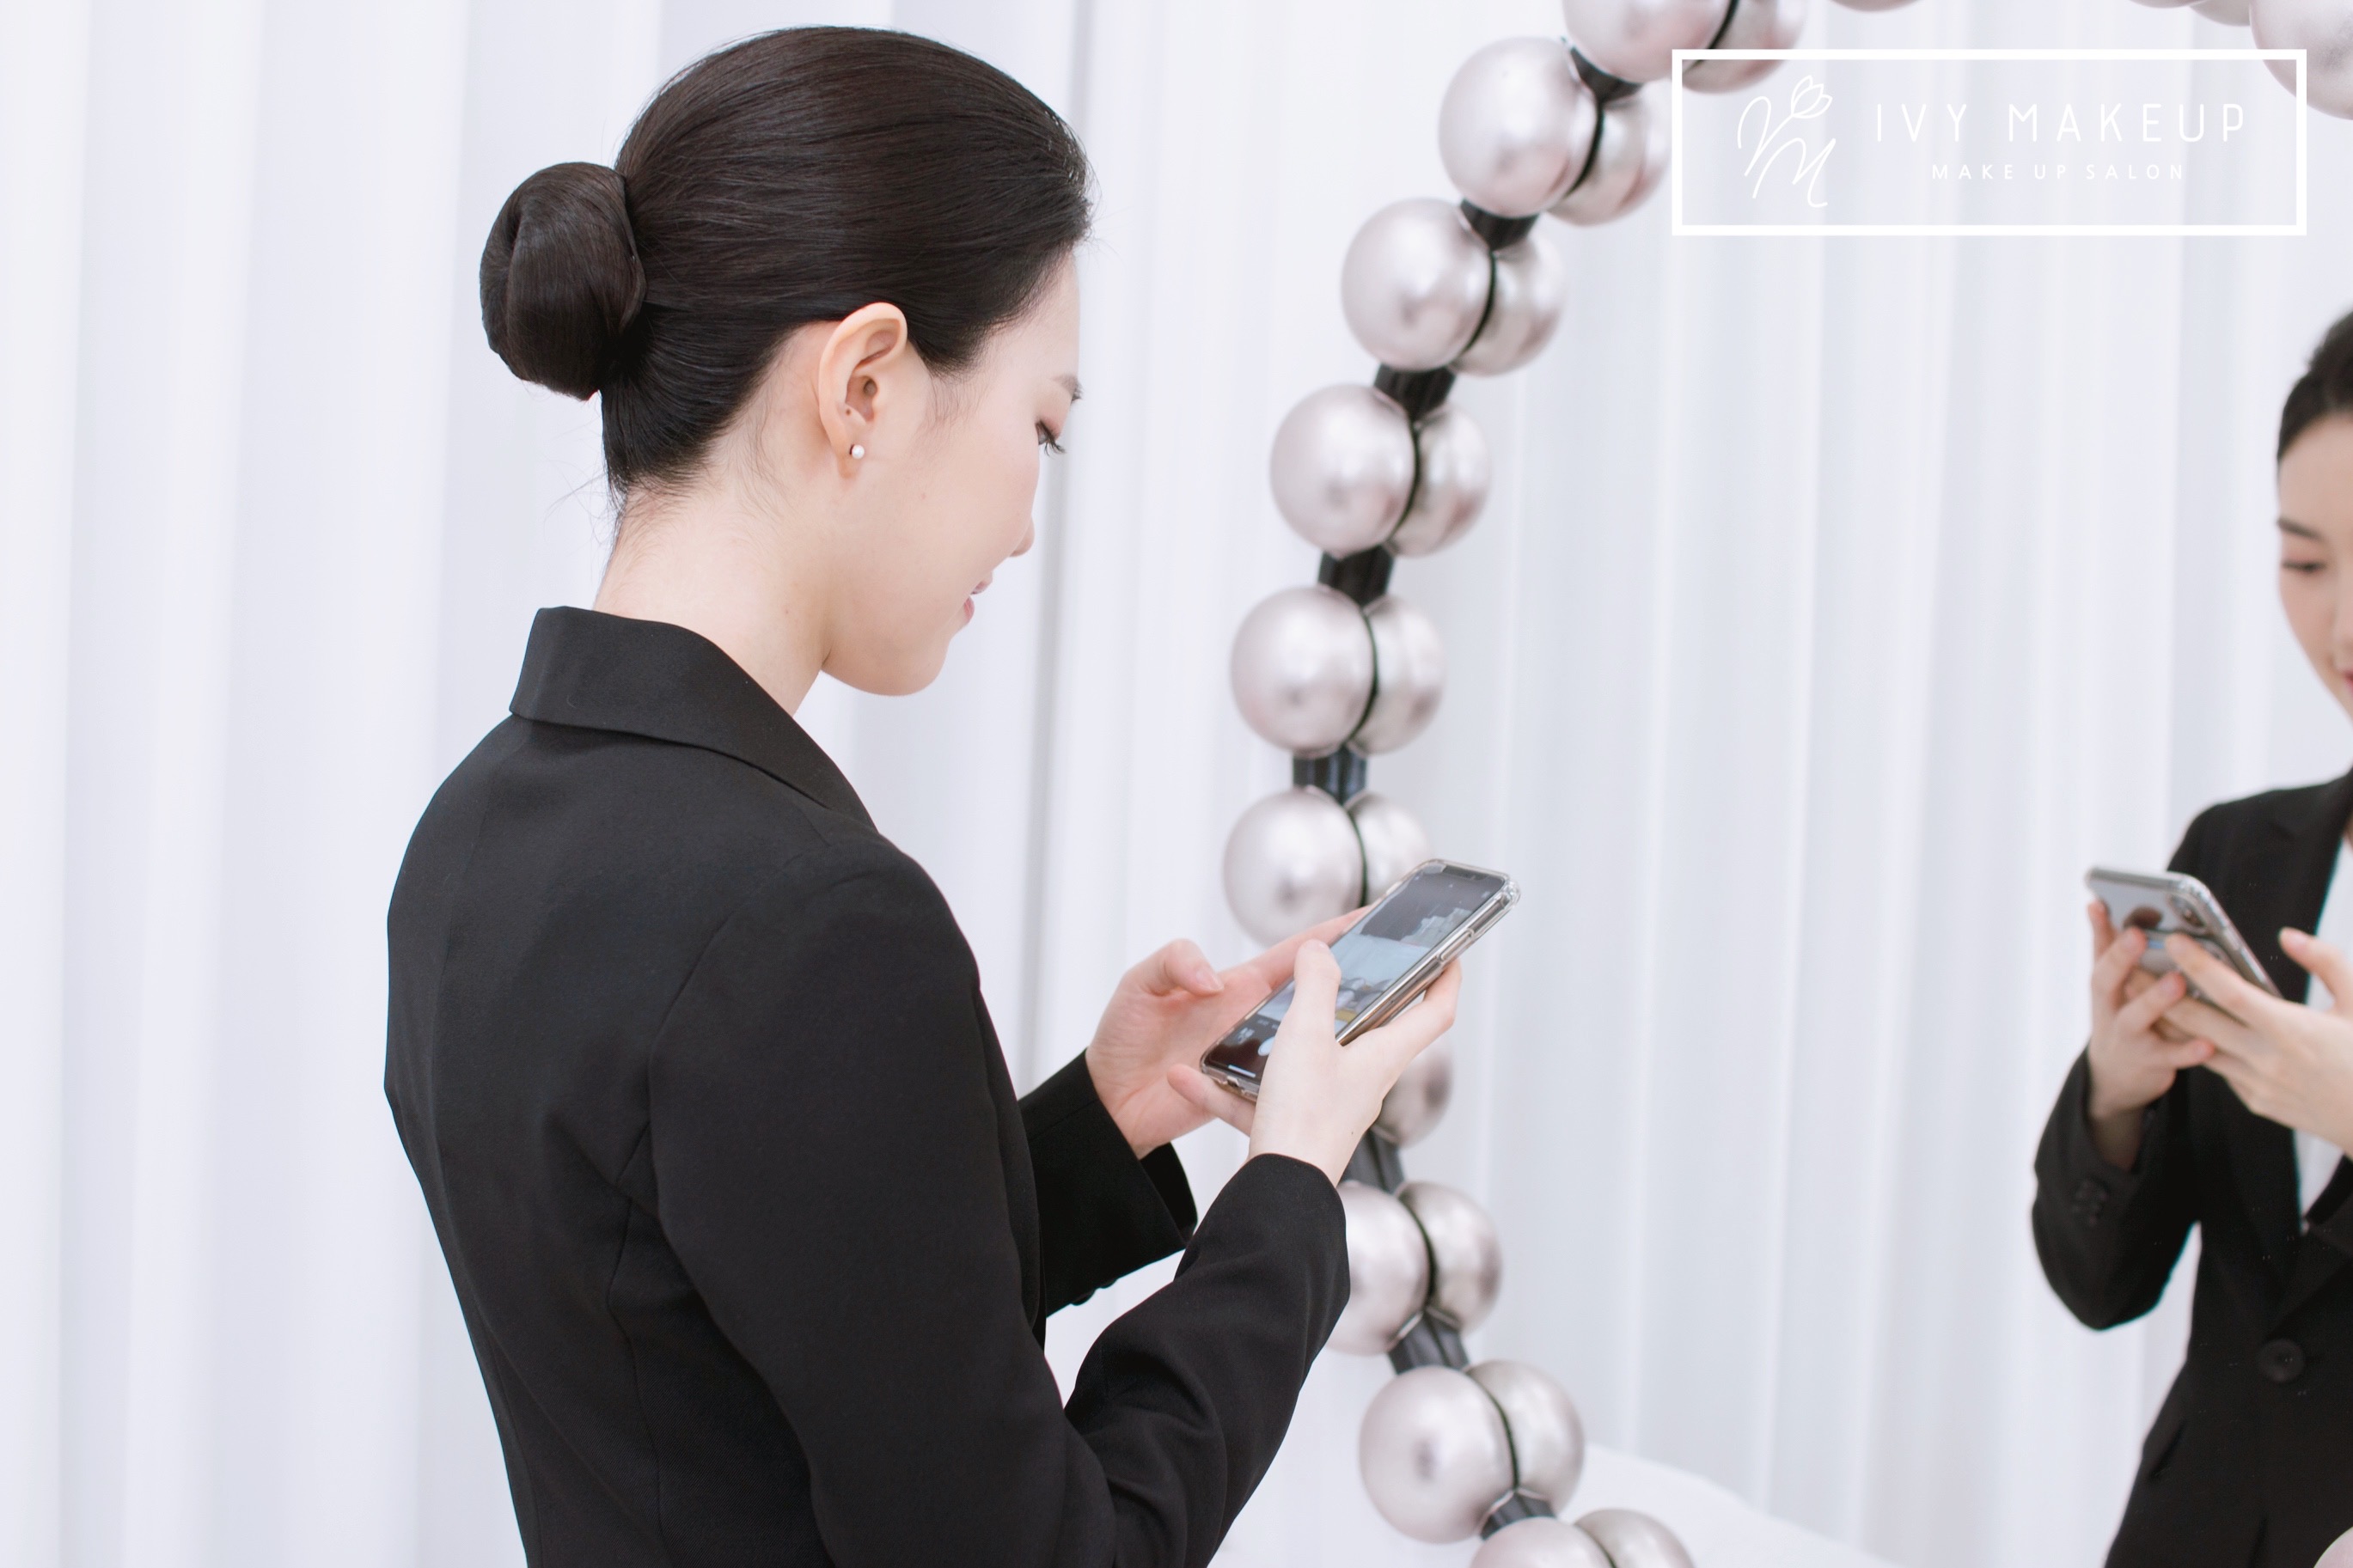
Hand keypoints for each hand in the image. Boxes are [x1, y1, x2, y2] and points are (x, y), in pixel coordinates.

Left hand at [1085, 909, 1365, 1156]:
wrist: (1108, 1101)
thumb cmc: (1121, 1037)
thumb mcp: (1139, 984)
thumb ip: (1174, 962)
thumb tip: (1212, 976)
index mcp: (1237, 984)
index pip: (1296, 951)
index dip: (1335, 932)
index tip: (1374, 915)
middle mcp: (1253, 1016)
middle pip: (1318, 994)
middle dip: (1359, 979)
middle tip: (1402, 970)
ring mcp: (1256, 1055)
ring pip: (1313, 1043)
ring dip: (1342, 1037)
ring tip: (1385, 1028)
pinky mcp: (1250, 1092)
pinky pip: (1287, 1087)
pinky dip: (1308, 1086)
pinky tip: (1329, 1086)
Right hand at [1183, 939, 1459, 1183]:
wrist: (1280, 1191)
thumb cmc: (1305, 1118)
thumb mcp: (1309, 1034)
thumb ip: (1316, 985)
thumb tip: (1320, 951)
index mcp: (1383, 1056)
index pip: (1435, 1012)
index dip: (1446, 978)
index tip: (1448, 954)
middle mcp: (1365, 1082)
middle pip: (1377, 1032)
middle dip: (1364, 1000)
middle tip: (1348, 971)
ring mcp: (1332, 1106)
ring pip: (1312, 1061)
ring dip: (1283, 1040)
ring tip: (1252, 1021)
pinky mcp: (1300, 1126)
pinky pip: (1267, 1096)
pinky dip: (1234, 1087)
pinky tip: (1196, 1078)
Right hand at [2083, 901, 2210, 1168]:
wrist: (2114, 1077)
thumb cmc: (2120, 1017)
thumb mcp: (2108, 986)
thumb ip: (2107, 949)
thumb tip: (2097, 903)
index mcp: (2103, 986)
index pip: (2096, 952)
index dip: (2098, 929)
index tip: (2100, 904)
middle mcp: (2109, 1008)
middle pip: (2107, 981)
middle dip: (2121, 958)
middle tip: (2137, 936)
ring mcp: (2128, 1036)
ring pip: (2137, 1017)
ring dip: (2155, 1000)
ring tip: (2177, 981)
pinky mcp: (2152, 1063)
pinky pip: (2171, 1056)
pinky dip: (2187, 1051)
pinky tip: (2206, 1043)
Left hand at [2161, 928, 2352, 1152]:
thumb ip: (2326, 963)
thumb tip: (2287, 936)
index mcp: (2293, 1031)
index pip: (2231, 993)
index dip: (2198, 966)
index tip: (2174, 940)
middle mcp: (2268, 1059)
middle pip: (2197, 1021)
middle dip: (2159, 990)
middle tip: (2132, 961)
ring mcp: (2258, 1084)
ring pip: (2198, 1046)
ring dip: (2168, 1017)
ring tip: (2142, 989)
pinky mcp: (2255, 1101)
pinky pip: (2218, 1067)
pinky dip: (2197, 1044)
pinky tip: (2180, 1022)